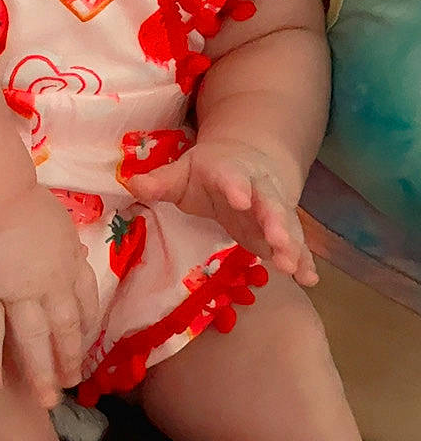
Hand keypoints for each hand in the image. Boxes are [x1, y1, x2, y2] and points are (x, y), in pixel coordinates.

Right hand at [0, 184, 99, 409]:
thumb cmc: (20, 197)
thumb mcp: (57, 218)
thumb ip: (63, 242)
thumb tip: (72, 253)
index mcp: (68, 262)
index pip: (83, 301)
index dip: (84, 329)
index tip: (84, 348)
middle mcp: (48, 285)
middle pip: (63, 329)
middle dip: (68, 359)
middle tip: (69, 385)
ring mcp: (15, 294)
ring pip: (32, 339)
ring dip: (40, 372)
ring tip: (46, 400)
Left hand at [128, 139, 317, 286]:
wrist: (251, 160)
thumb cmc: (209, 173)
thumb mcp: (184, 171)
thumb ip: (161, 181)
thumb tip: (130, 183)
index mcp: (228, 171)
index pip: (231, 177)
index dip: (235, 186)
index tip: (240, 197)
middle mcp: (258, 189)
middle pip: (268, 203)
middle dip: (274, 220)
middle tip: (278, 239)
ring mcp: (274, 209)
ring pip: (286, 225)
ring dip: (291, 245)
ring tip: (294, 266)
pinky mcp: (283, 229)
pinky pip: (296, 244)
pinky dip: (305, 261)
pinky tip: (310, 280)